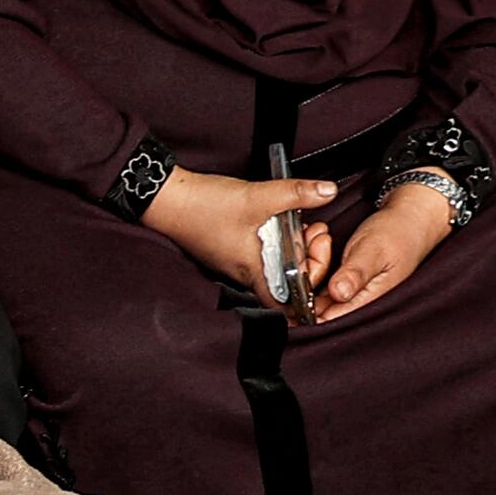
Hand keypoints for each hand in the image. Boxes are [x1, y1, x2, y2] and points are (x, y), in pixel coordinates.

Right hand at [139, 167, 341, 298]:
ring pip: (276, 265)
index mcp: (253, 271)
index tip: (320, 258)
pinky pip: (262, 254)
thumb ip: (296, 194)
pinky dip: (277, 241)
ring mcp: (237, 262)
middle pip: (288, 279)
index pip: (288, 302)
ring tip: (302, 222)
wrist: (167, 200)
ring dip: (294, 247)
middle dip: (309, 257)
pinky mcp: (231, 250)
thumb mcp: (257, 197)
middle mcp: (245, 273)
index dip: (309, 288)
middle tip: (316, 231)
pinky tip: (280, 220)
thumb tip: (328, 191)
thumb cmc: (203, 207)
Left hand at [309, 178, 456, 323]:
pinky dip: (315, 269)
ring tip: (317, 241)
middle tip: (312, 248)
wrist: (411, 219)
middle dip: (306, 283)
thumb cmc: (398, 233)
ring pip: (315, 296)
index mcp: (368, 302)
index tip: (302, 275)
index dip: (307, 304)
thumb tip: (337, 293)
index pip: (329, 319)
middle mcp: (357, 304)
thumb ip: (355, 273)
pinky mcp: (344, 286)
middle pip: (317, 309)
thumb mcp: (373, 250)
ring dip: (309, 273)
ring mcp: (350, 296)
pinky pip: (320, 286)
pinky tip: (318, 248)